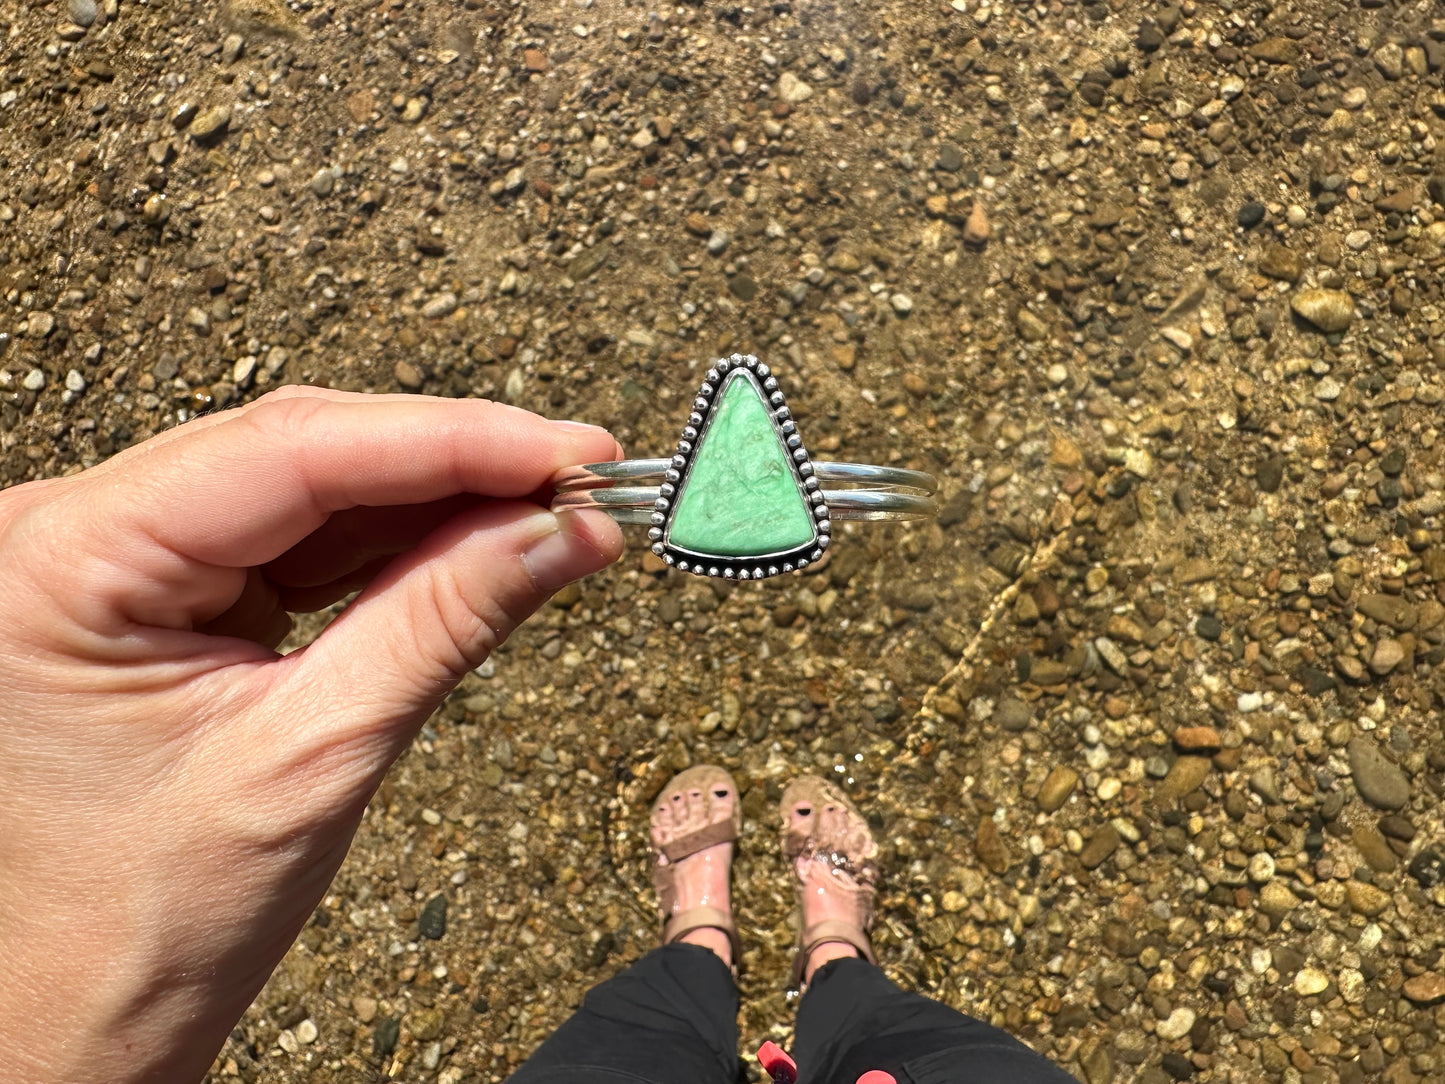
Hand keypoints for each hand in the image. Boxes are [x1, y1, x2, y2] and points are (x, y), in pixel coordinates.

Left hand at [0, 386, 623, 1082]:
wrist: (78, 1020)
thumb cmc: (142, 926)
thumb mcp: (314, 758)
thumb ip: (444, 621)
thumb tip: (565, 532)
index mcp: (61, 562)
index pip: (289, 452)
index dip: (450, 440)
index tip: (571, 451)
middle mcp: (73, 535)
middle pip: (302, 452)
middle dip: (456, 463)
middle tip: (586, 476)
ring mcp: (117, 559)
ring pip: (312, 489)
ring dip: (441, 499)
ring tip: (556, 511)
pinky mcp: (165, 591)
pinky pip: (300, 540)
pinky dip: (399, 544)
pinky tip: (483, 540)